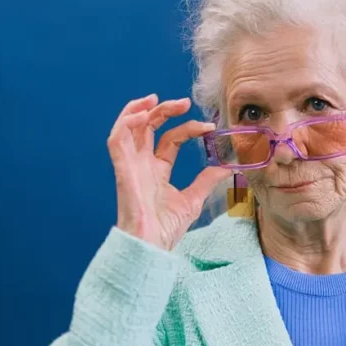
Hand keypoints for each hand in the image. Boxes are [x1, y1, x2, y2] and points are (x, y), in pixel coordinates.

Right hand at [107, 93, 231, 250]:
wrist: (152, 246)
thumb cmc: (165, 228)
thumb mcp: (193, 199)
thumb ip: (208, 180)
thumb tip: (228, 166)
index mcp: (157, 170)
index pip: (170, 139)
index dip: (187, 128)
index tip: (209, 128)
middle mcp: (142, 164)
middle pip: (148, 127)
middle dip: (164, 110)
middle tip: (184, 102)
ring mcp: (131, 166)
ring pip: (127, 127)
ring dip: (139, 109)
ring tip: (155, 99)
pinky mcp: (122, 170)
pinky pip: (116, 140)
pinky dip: (125, 124)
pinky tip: (141, 116)